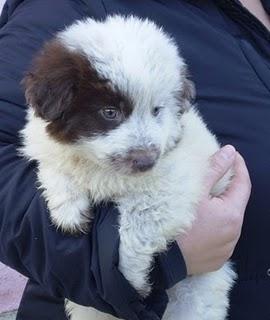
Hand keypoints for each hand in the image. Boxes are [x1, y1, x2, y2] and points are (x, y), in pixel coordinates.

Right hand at [177, 145, 250, 275]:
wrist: (161, 260)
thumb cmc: (176, 221)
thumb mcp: (194, 191)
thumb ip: (214, 169)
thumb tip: (230, 151)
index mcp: (232, 214)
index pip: (244, 184)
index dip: (239, 167)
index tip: (232, 155)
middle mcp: (234, 233)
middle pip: (236, 203)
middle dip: (229, 187)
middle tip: (217, 174)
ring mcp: (226, 249)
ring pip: (229, 221)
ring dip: (222, 207)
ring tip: (207, 198)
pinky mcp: (216, 259)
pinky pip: (221, 237)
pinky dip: (216, 225)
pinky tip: (202, 221)